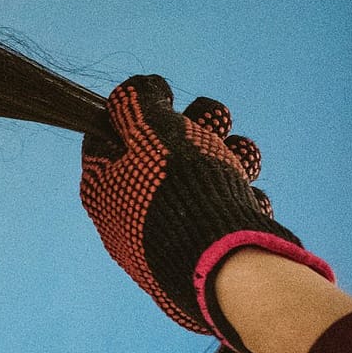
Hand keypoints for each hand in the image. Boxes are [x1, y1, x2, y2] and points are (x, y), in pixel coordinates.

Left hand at [80, 75, 334, 352]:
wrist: (225, 264)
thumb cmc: (180, 191)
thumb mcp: (150, 128)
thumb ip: (139, 101)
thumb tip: (142, 88)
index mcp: (103, 185)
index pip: (109, 135)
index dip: (139, 109)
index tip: (165, 98)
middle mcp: (130, 212)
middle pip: (162, 153)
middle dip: (197, 128)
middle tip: (215, 120)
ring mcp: (171, 233)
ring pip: (202, 177)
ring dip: (229, 155)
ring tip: (241, 156)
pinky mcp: (209, 249)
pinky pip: (225, 210)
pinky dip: (241, 198)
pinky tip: (249, 200)